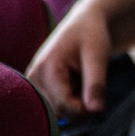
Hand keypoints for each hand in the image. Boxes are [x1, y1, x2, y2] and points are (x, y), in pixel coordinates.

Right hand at [29, 0, 116, 115]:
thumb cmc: (92, 36)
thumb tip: (96, 112)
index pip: (65, 107)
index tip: (101, 98)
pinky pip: (55, 104)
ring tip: (83, 81)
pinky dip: (70, 99)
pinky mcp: (38, 85)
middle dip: (81, 107)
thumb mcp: (98, 58)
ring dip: (75, 103)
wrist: (84, 22)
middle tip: (94, 86)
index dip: (87, 109)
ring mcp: (33, 82)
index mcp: (47, 70)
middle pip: (59, 112)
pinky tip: (76, 83)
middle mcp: (33, 78)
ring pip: (57, 111)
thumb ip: (96, 85)